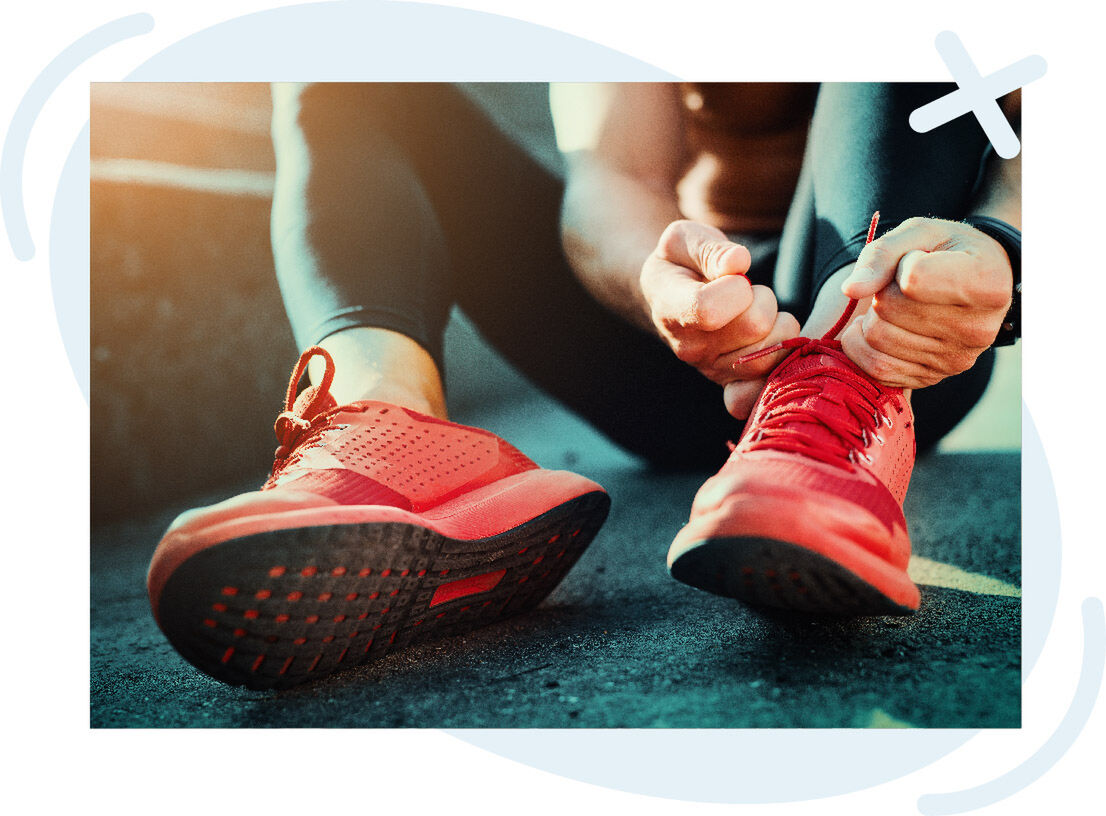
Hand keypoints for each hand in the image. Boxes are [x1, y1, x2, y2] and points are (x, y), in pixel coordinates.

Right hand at [640, 220, 799, 417]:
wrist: (672, 295)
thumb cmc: (680, 262)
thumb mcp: (683, 239)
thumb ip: (708, 248)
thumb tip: (738, 263)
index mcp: (671, 309)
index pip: (710, 309)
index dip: (735, 286)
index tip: (732, 274)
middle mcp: (690, 347)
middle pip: (754, 326)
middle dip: (763, 298)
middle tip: (748, 291)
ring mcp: (712, 369)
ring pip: (772, 352)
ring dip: (777, 324)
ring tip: (755, 312)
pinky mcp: (734, 382)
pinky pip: (767, 385)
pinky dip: (780, 363)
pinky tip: (771, 340)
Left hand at [839, 217, 1013, 388]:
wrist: (977, 282)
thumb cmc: (946, 251)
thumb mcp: (919, 233)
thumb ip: (881, 255)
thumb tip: (850, 290)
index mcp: (986, 284)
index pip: (912, 279)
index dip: (902, 264)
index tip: (918, 259)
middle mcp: (978, 329)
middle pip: (888, 310)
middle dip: (883, 291)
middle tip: (901, 284)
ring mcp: (956, 360)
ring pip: (878, 339)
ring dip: (873, 317)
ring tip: (895, 304)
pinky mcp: (932, 378)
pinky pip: (877, 369)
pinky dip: (863, 345)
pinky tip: (878, 326)